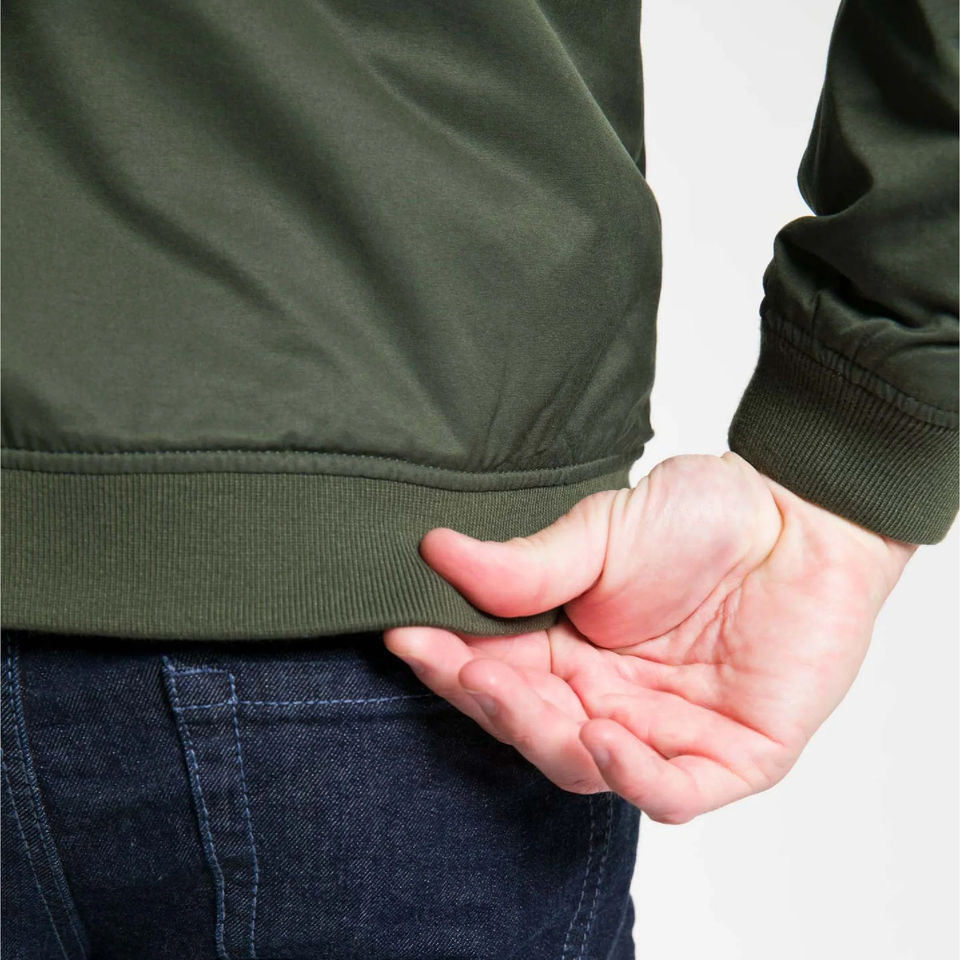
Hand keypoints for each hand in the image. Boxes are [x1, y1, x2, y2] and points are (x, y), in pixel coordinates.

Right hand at [383, 451, 916, 822]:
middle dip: (490, 702)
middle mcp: (605, 697)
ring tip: (522, 698)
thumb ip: (524, 564)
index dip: (447, 662)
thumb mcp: (601, 533)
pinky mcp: (728, 755)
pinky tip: (601, 736)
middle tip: (467, 667)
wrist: (801, 513)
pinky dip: (631, 775)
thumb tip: (435, 551)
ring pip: (584, 765)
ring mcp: (663, 731)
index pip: (492, 673)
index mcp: (567, 650)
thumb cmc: (703, 516)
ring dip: (546, 738)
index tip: (407, 634)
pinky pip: (671, 789)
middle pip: (529, 727)